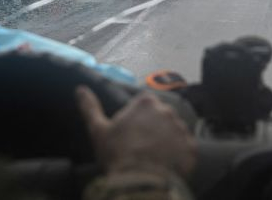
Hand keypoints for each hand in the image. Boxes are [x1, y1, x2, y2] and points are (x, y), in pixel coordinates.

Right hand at [75, 86, 195, 177]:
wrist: (140, 182)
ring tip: (153, 158)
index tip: (132, 132)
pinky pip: (186, 149)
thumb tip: (80, 90)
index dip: (138, 119)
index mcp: (145, 103)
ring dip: (167, 142)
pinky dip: (178, 156)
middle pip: (161, 117)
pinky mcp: (191, 148)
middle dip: (154, 129)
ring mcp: (181, 129)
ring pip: (174, 133)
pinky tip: (165, 165)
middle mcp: (167, 111)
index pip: (146, 104)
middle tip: (142, 147)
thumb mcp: (98, 130)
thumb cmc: (117, 155)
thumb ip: (90, 106)